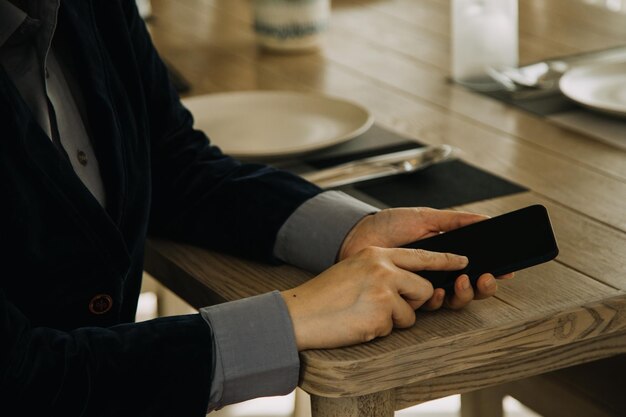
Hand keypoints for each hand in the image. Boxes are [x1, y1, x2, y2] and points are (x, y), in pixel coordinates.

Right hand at [281, 246, 467, 350]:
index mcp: (376, 255)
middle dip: (414, 303)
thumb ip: (381, 270)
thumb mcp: (354, 271)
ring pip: (412, 311)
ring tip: (364, 314)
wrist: (300, 313)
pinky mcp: (383, 309)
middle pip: (424, 287)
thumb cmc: (324, 297)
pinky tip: (359, 322)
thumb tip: (408, 284)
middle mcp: (383, 267)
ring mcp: (384, 287)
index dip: (443, 259)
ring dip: (393, 319)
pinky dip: (380, 330)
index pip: (419, 255)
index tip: (462, 261)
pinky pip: (396, 327)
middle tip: (384, 306)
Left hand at [338, 207, 513, 307]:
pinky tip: (438, 291)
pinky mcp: (408, 297)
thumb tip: (487, 219)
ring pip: (455, 301)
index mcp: (446, 255)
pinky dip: (439, 299)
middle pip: (471, 288)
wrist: (357, 236)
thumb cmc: (388, 225)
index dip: (493, 271)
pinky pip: (430, 306)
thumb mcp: (425, 217)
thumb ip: (456, 220)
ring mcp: (424, 287)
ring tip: (464, 281)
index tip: (508, 270)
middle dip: (484, 286)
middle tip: (486, 277)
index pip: (476, 267)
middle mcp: (438, 273)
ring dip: (465, 294)